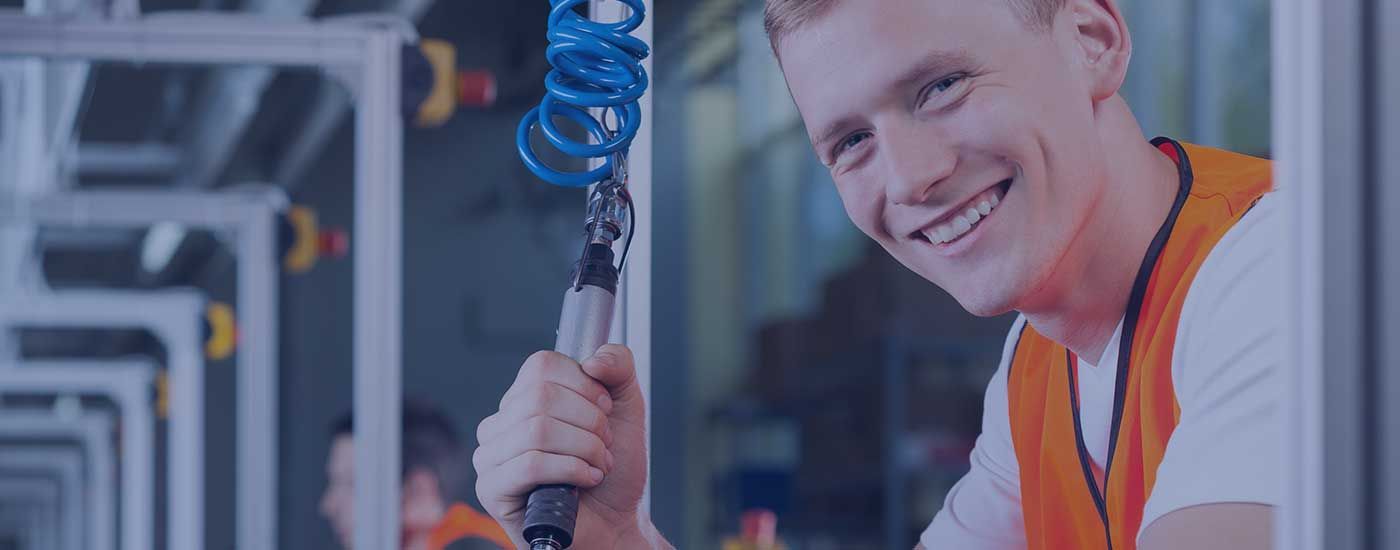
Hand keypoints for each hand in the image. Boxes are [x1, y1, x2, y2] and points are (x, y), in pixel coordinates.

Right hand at [474, 345, 655, 548]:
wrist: (615, 522)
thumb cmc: (613, 471)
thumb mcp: (626, 407)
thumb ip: (618, 367)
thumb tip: (592, 359)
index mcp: (524, 399)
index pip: (541, 365)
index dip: (584, 386)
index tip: (605, 409)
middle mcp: (501, 423)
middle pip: (541, 397)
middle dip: (590, 422)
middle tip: (604, 445)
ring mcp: (491, 456)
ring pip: (538, 430)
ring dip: (585, 449)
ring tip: (598, 465)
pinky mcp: (492, 489)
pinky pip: (530, 464)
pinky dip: (571, 469)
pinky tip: (586, 479)